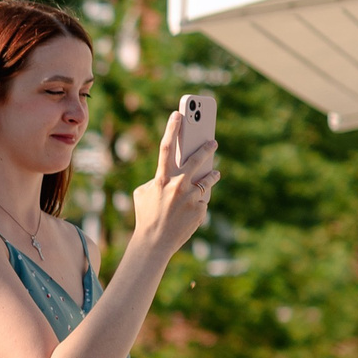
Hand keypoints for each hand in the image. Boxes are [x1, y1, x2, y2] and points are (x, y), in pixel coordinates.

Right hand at [128, 110, 218, 261]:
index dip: (172, 128)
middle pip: (196, 159)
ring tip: (215, 172)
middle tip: (213, 141)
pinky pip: (203, 200)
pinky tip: (194, 208)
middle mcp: (178, 185)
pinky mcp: (200, 209)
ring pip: (207, 180)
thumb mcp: (142, 194)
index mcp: (161, 179)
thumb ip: (156, 180)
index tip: (178, 114)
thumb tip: (171, 173)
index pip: (166, 148)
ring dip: (212, 175)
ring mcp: (191, 197)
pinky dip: (199, 202)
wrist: (154, 243)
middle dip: (206, 147)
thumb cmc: (146, 216)